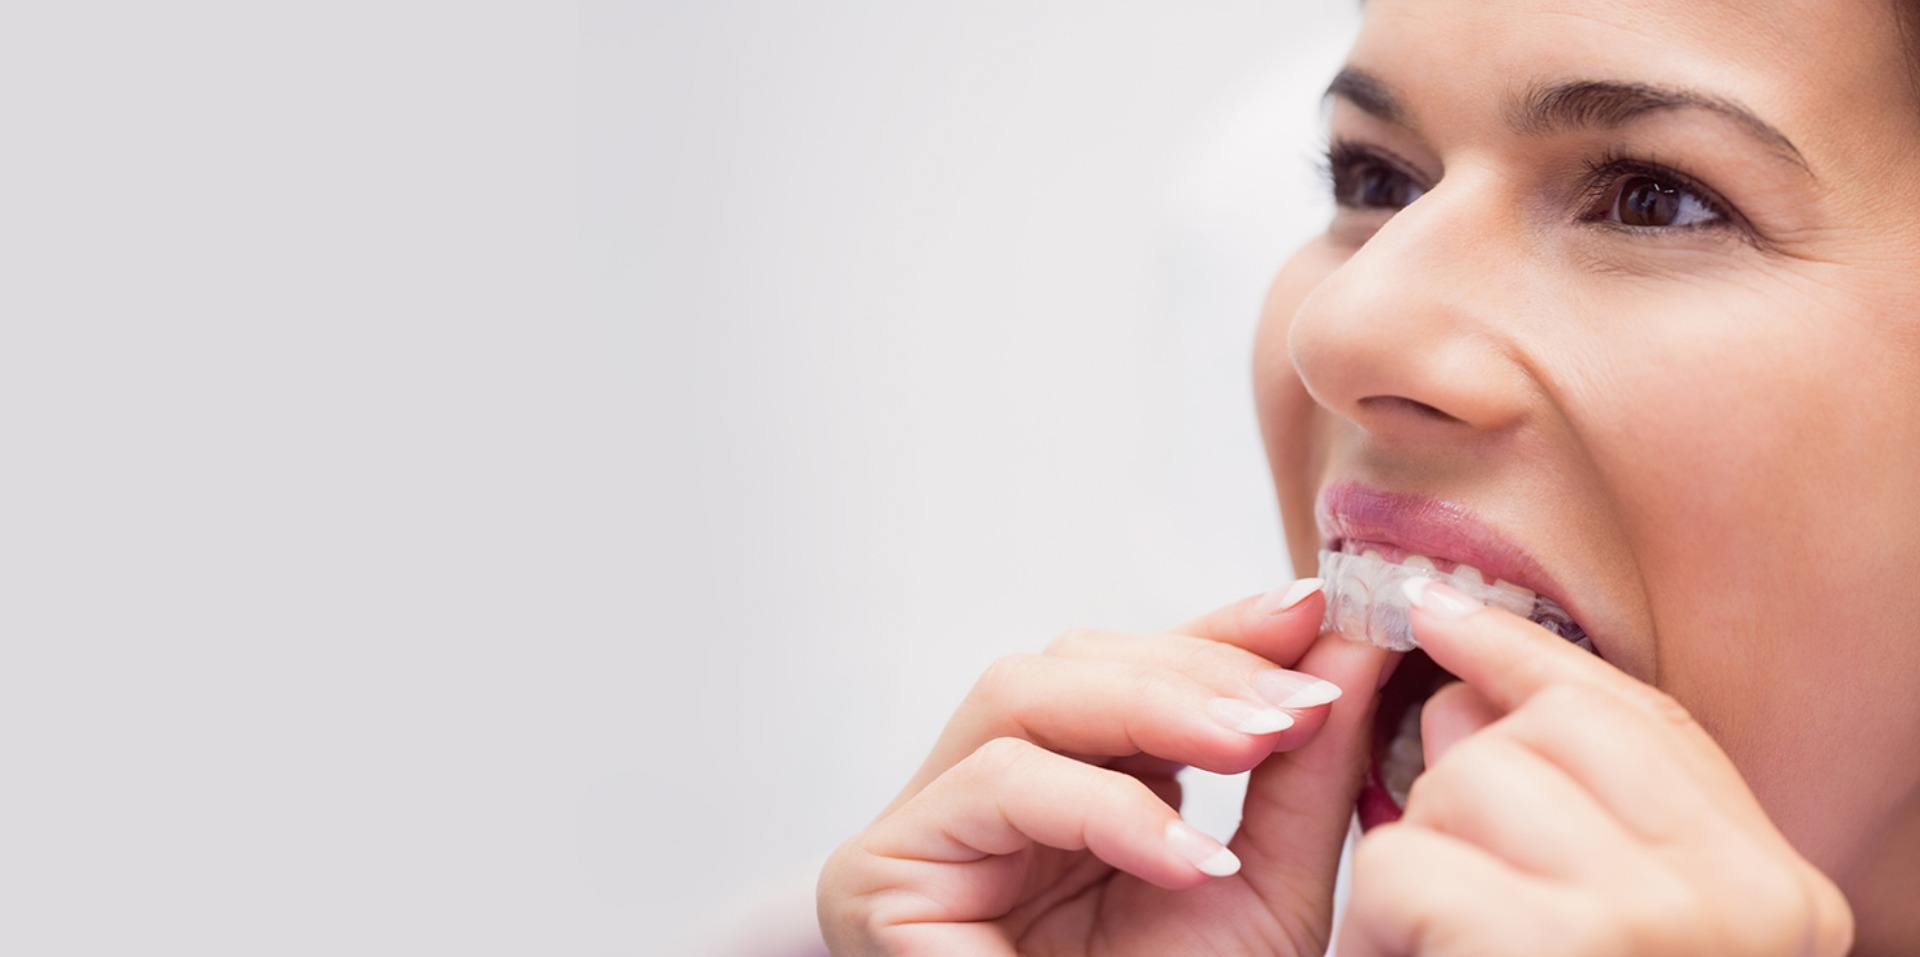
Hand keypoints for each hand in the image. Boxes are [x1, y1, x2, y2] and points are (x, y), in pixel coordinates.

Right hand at [818, 581, 1389, 955]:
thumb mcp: (1262, 888)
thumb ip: (1302, 773)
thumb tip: (1351, 649)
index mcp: (1066, 791)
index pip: (1128, 672)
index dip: (1215, 633)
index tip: (1315, 609)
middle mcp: (988, 797)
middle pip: (1067, 665)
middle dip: (1194, 667)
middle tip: (1299, 699)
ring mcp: (929, 828)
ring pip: (1018, 694)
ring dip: (1152, 705)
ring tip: (1257, 742)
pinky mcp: (882, 870)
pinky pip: (993, 786)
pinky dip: (1102, 805)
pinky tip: (1187, 855)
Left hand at [1339, 580, 1853, 956]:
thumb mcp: (1593, 914)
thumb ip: (1563, 807)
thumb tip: (1458, 692)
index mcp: (1782, 894)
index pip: (1648, 719)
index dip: (1529, 656)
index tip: (1437, 610)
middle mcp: (1753, 902)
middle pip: (1548, 729)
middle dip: (1459, 785)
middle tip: (1449, 891)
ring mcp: (1665, 922)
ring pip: (1466, 781)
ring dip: (1413, 866)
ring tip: (1434, 951)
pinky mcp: (1557, 947)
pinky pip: (1403, 864)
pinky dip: (1375, 924)